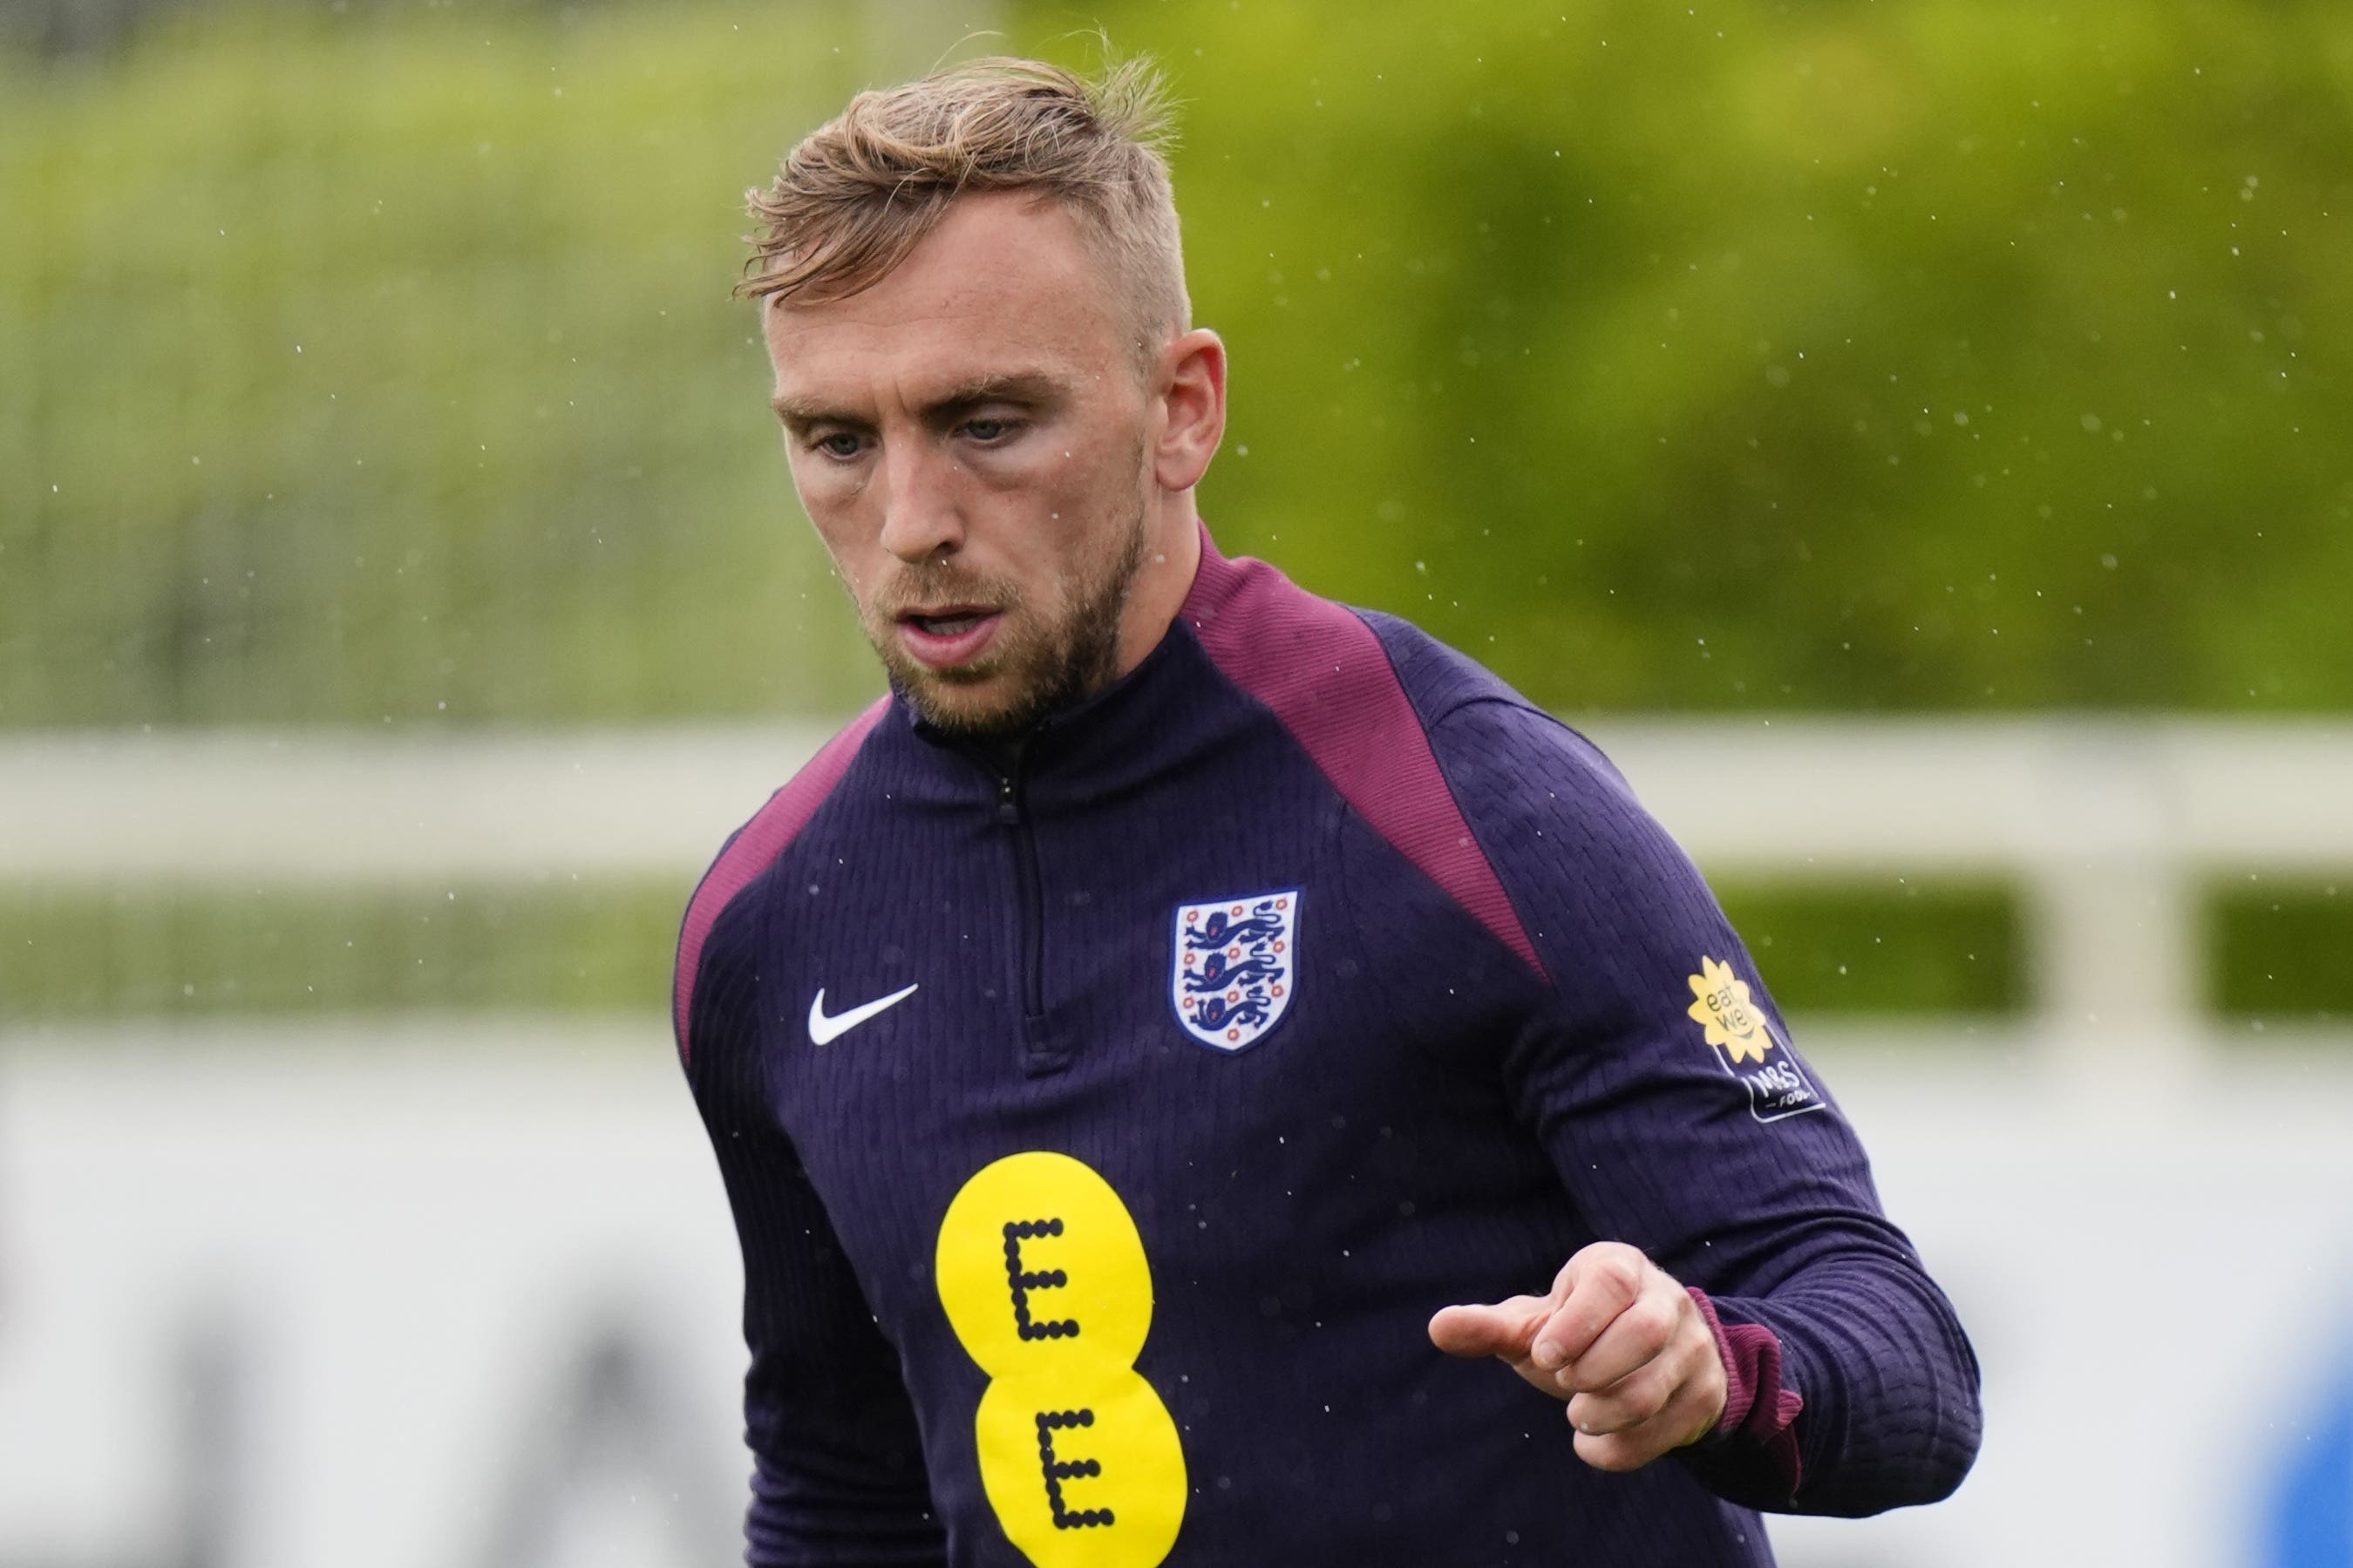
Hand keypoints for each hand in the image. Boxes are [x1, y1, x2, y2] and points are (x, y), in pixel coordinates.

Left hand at [1428, 1241, 1728, 1472]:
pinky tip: (1592, 1443)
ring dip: (1606, 1413)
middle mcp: (1667, 1300)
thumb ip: (1490, 1327)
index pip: (1610, 1283)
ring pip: (1655, 1387)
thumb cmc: (1578, 1335)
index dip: (1575, 1323)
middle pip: (1645, 1331)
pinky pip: (1667, 1430)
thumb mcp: (1537, 1325)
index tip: (1544, 1355)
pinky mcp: (1705, 1395)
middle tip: (1564, 1386)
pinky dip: (1621, 1449)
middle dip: (1595, 1370)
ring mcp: (1694, 1349)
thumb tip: (1437, 1327)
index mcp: (1620, 1267)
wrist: (1647, 1363)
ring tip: (1577, 1415)